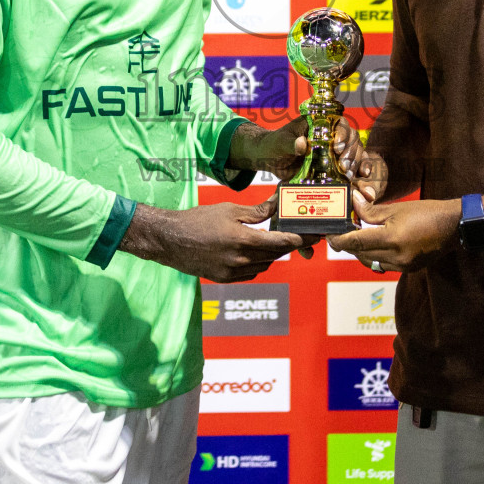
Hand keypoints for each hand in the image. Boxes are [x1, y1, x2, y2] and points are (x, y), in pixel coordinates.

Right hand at [119, 198, 306, 282]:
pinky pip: (251, 272)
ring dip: (273, 254)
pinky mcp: (225, 279)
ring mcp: (233, 272)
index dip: (300, 239)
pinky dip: (258, 263)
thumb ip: (256, 212)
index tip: (313, 235)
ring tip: (275, 241)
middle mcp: (240, 260)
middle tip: (300, 236)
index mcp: (243, 240)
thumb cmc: (198, 220)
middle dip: (289, 245)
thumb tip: (276, 205)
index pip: (281, 242)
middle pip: (276, 255)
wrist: (170, 240)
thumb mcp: (229, 210)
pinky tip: (255, 253)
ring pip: (265, 265)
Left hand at [256, 115, 387, 202]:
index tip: (338, 146)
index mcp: (320, 124)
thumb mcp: (280, 142)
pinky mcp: (335, 166)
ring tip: (349, 174)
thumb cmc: (274, 144)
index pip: (339, 123)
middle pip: (352, 138)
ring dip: (356, 162)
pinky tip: (363, 177)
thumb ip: (290, 143)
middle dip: (351, 151)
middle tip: (344, 165)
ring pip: (355, 152)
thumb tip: (302, 143)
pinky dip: (360, 170)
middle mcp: (331, 135)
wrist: (271, 160)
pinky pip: (352, 166)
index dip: (342, 133)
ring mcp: (334, 151)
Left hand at [327, 195, 461, 273]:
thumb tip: (354, 204)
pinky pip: (383, 265)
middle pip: (361, 254)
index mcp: (392, 239)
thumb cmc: (427, 213)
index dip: (340, 240)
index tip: (329, 236)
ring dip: (360, 252)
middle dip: (348, 245)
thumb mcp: (397, 209)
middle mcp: (396, 257)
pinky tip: (373, 244)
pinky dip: (374, 256)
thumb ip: (372, 211)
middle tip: (339, 234)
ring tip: (356, 238)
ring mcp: (403, 265)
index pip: (357, 242)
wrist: (454, 226)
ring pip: (371, 262)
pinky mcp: (409, 269)